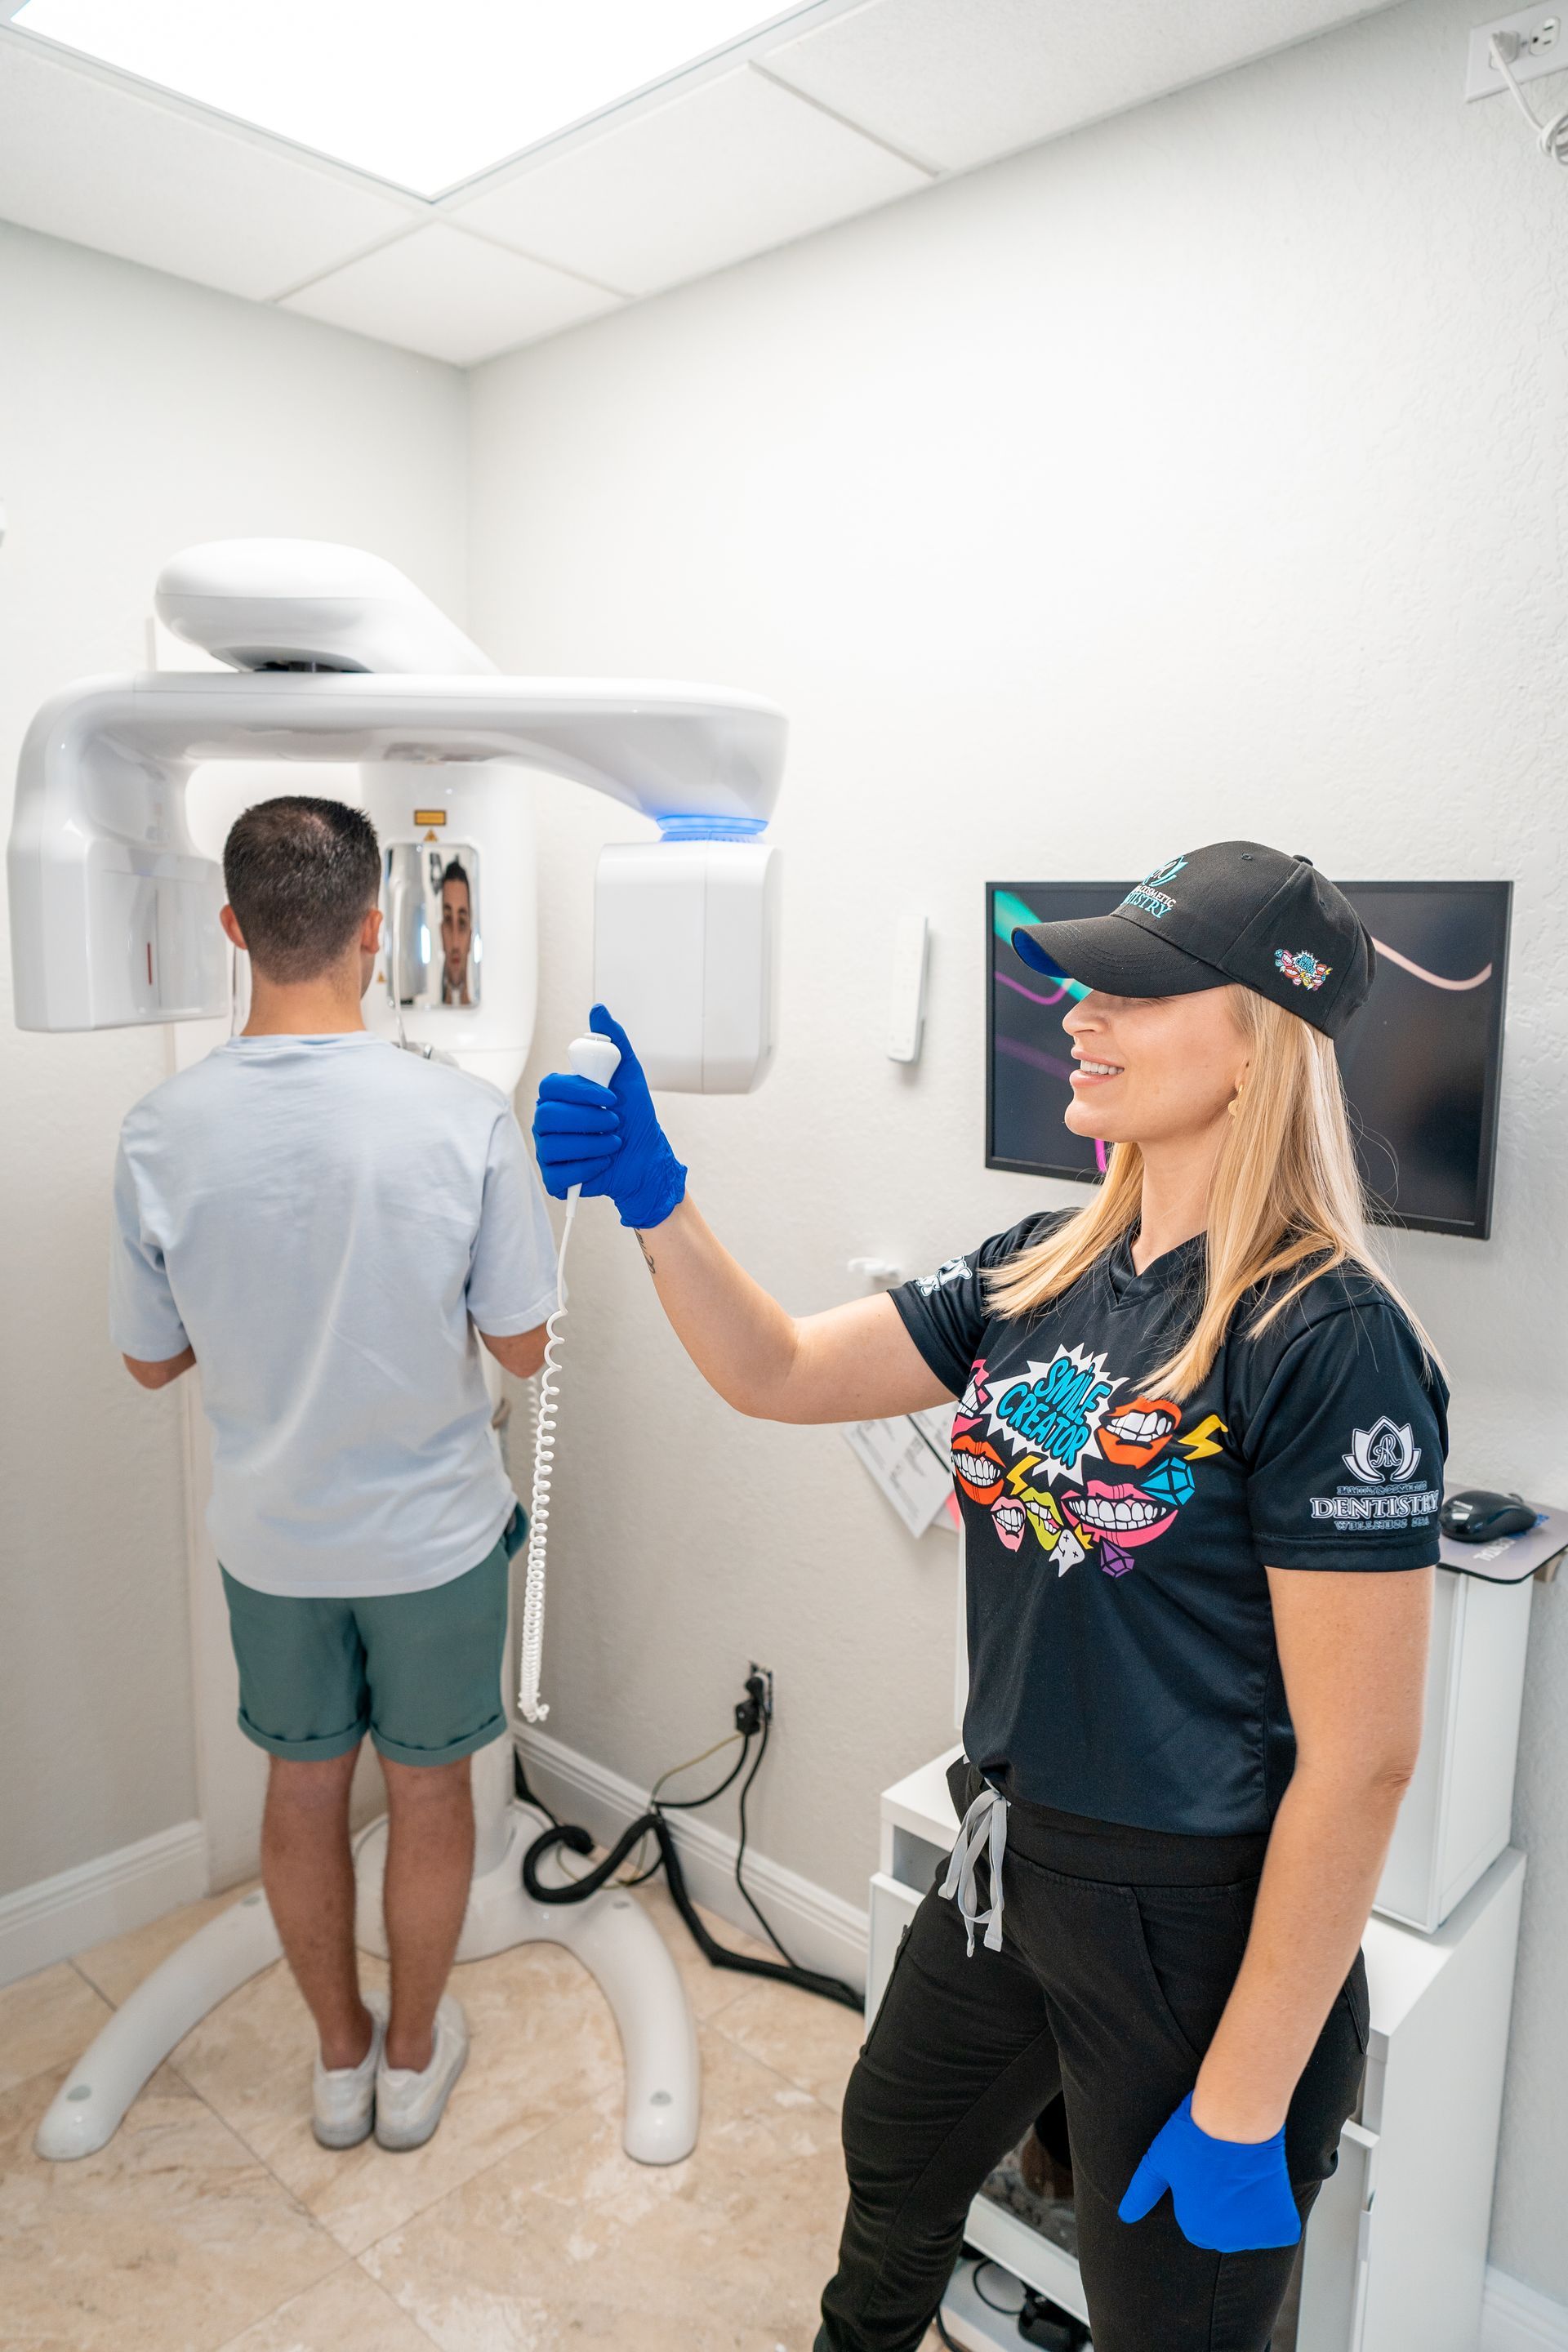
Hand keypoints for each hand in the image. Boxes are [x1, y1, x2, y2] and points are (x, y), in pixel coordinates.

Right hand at [530, 1005, 686, 1231]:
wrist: (646, 1157)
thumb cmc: (634, 1116)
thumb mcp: (629, 1075)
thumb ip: (614, 1042)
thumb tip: (599, 1009)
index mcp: (558, 1095)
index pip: (550, 1086)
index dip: (581, 1092)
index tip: (612, 1098)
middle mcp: (546, 1121)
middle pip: (549, 1116)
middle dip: (590, 1120)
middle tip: (615, 1122)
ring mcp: (547, 1150)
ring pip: (555, 1145)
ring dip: (595, 1145)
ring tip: (614, 1143)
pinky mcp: (554, 1178)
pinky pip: (559, 1174)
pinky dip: (588, 1169)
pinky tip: (603, 1163)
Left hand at [1118, 2092, 1299, 2253]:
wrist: (1235, 2116)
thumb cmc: (1194, 2134)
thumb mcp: (1158, 2162)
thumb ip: (1141, 2194)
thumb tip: (1125, 2215)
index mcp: (1194, 2228)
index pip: (1198, 2221)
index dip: (1203, 2193)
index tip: (1206, 2170)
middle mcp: (1223, 2240)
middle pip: (1225, 2227)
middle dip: (1226, 2204)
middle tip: (1225, 2171)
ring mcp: (1253, 2234)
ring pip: (1252, 2226)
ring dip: (1251, 2205)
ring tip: (1243, 2173)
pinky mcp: (1279, 2223)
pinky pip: (1280, 2228)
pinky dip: (1277, 2211)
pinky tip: (1266, 2186)